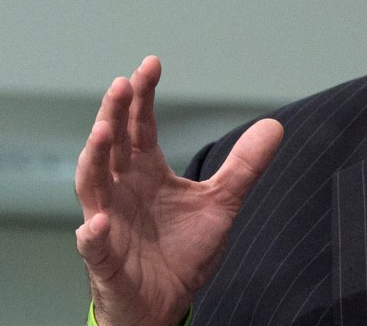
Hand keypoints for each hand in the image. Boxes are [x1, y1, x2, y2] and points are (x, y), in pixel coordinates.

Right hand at [75, 57, 283, 325]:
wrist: (165, 304)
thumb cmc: (182, 251)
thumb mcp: (222, 203)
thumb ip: (244, 165)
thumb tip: (274, 125)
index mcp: (145, 172)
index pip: (140, 126)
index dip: (143, 96)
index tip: (151, 65)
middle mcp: (121, 190)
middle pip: (111, 144)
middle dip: (114, 113)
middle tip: (124, 84)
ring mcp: (108, 222)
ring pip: (92, 184)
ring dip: (94, 158)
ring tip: (102, 132)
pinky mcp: (106, 260)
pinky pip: (94, 246)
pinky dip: (94, 233)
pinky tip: (99, 221)